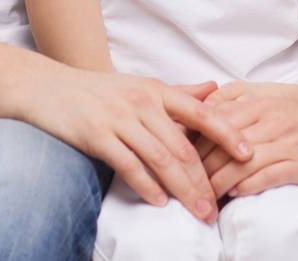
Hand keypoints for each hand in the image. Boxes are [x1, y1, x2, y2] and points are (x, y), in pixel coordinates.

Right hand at [23, 68, 248, 223]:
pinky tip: (159, 201)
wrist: (50, 88)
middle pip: (182, 145)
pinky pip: (128, 163)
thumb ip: (178, 93)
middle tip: (217, 207)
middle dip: (203, 179)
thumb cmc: (100, 91)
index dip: (226, 133)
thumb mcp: (141, 86)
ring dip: (182, 189)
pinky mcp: (97, 135)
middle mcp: (142, 102)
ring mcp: (120, 118)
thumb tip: (214, 89)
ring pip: (160, 157)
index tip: (248, 154)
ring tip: (197, 211)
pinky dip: (146, 184)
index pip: (200, 111)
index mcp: (157, 90)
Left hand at [199, 94, 297, 198]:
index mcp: (262, 104)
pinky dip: (247, 186)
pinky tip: (234, 193)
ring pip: (243, 163)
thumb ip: (240, 112)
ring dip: (220, 181)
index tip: (183, 157)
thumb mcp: (269, 107)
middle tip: (189, 182)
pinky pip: (267, 176)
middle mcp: (272, 121)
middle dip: (204, 165)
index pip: (220, 120)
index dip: (199, 140)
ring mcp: (286, 143)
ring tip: (207, 193)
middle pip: (227, 143)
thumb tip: (204, 125)